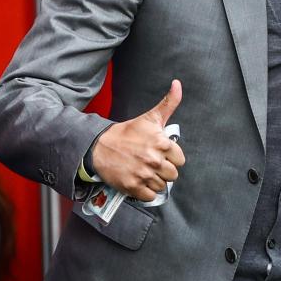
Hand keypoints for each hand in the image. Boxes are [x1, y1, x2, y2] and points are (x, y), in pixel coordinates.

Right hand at [91, 79, 185, 201]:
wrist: (100, 146)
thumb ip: (169, 102)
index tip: (161, 154)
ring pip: (162, 186)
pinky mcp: (132, 187)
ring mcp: (143, 175)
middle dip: (164, 170)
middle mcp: (154, 160)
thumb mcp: (150, 117)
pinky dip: (146, 192)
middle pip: (173, 175)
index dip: (171, 157)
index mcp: (162, 143)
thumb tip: (178, 84)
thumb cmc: (127, 132)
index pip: (180, 159)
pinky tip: (139, 181)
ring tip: (145, 171)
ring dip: (155, 181)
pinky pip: (149, 196)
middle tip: (152, 163)